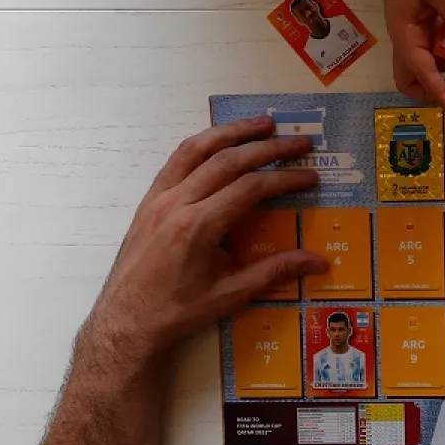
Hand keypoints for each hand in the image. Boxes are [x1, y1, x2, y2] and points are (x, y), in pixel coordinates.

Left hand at [87, 117, 326, 368]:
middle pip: (228, 160)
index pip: (249, 188)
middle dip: (268, 147)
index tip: (309, 176)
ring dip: (233, 132)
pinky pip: (177, 160)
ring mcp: (158, 198)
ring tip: (263, 123)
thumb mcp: (231, 295)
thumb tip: (318, 261)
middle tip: (299, 140)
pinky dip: (203, 144)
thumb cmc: (178, 310)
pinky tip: (221, 141)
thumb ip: (275, 271)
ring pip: (198, 149)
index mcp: (198, 227)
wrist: (125, 321)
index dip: (284, 178)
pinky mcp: (149, 200)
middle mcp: (177, 203)